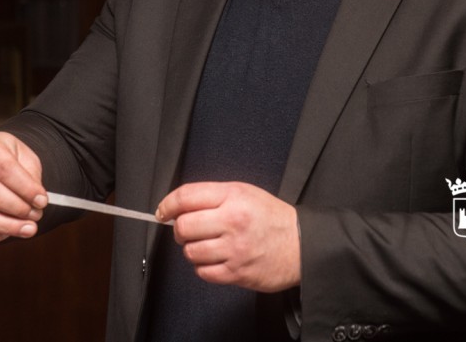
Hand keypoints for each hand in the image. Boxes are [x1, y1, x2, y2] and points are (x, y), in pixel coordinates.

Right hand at [0, 132, 46, 244]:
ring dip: (7, 226)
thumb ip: (30, 175)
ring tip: (29, 229)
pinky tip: (8, 234)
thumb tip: (36, 202)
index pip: (4, 168)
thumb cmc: (8, 159)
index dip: (26, 188)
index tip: (42, 201)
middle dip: (17, 208)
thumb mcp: (23, 156)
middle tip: (36, 215)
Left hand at [156, 182, 300, 292]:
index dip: (167, 204)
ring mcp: (235, 249)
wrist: (302, 243)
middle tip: (188, 230)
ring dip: (192, 249)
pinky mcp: (237, 273)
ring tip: (206, 244)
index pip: (186, 197)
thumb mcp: (244, 192)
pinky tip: (215, 259)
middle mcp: (232, 222)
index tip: (163, 211)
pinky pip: (203, 272)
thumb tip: (179, 206)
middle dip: (179, 230)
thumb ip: (212, 196)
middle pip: (184, 227)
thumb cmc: (272, 217)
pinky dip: (203, 267)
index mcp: (233, 197)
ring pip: (190, 252)